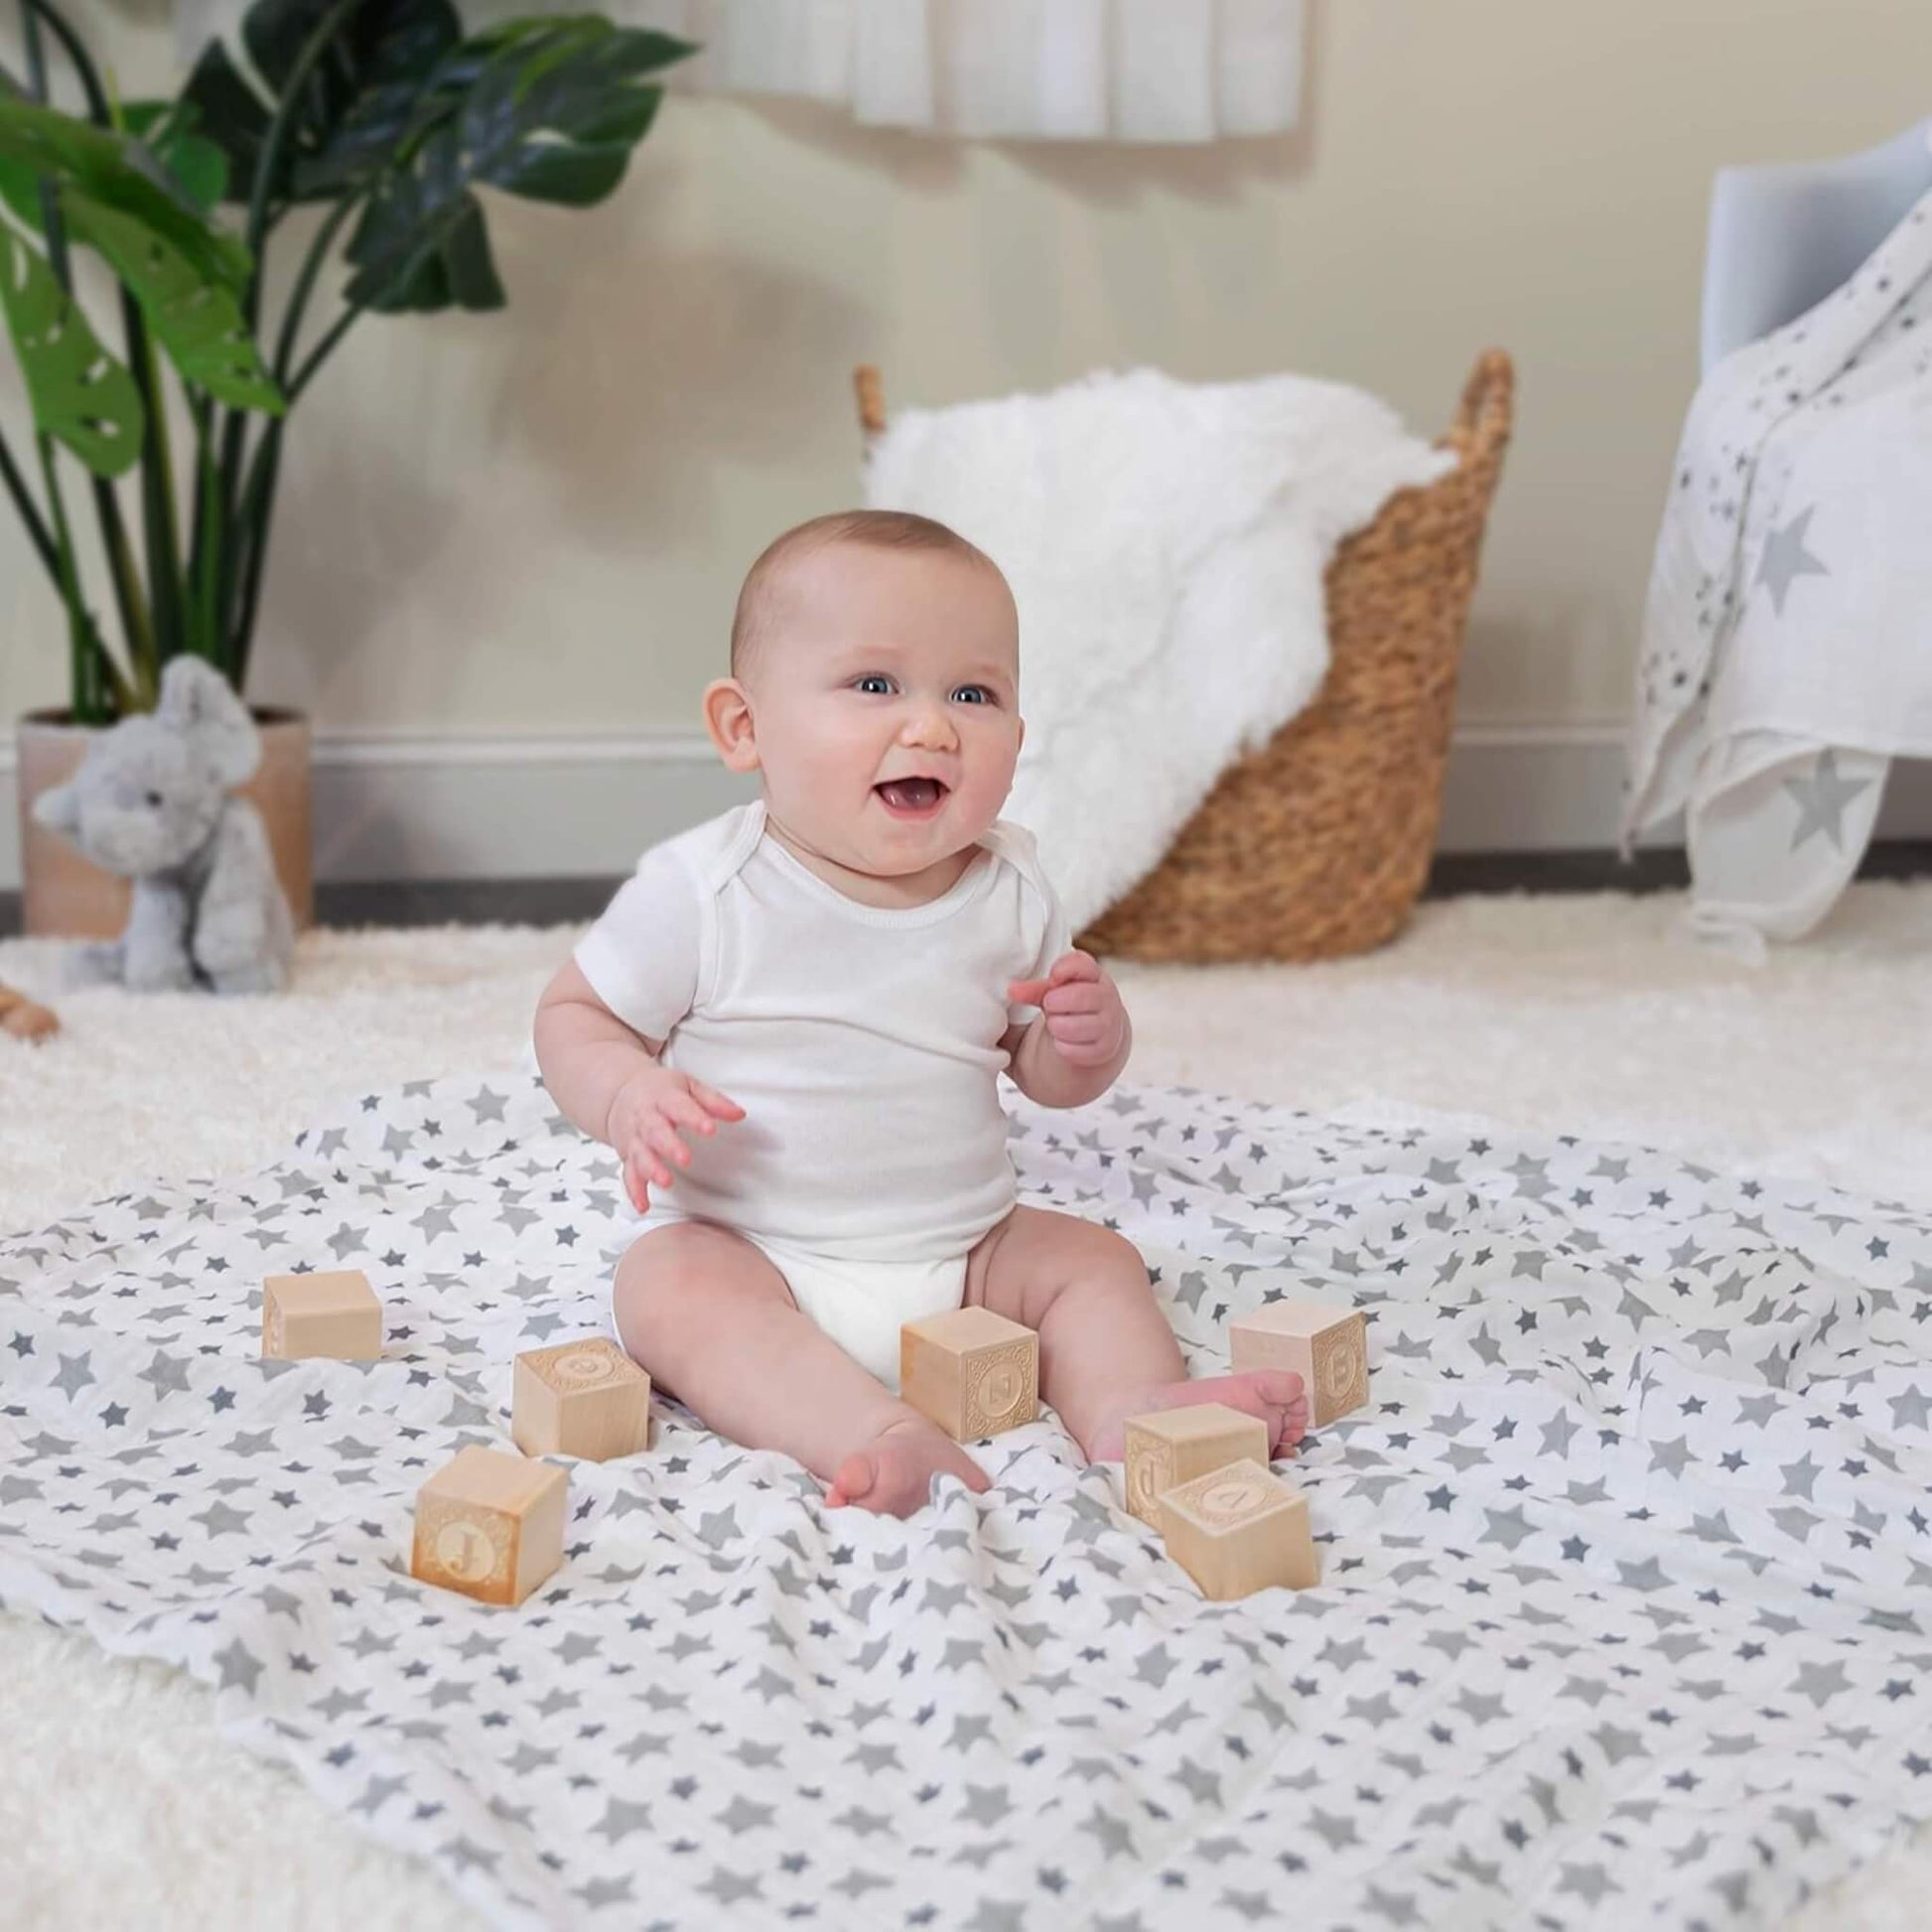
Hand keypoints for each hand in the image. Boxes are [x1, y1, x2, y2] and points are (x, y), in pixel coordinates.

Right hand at [605, 1063, 744, 1213]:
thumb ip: (713, 1101)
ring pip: (640, 1154)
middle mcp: (646, 1118)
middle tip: (685, 1159)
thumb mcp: (688, 1086)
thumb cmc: (660, 1091)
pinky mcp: (628, 1156)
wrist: (619, 1093)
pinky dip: (634, 1191)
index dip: (693, 1117)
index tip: (710, 1129)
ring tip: (667, 1183)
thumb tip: (740, 1114)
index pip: (679, 1106)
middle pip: (655, 1131)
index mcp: (663, 1098)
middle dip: (669, 1146)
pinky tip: (643, 1205)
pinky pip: (628, 1174)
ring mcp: (635, 1138)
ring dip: (652, 1170)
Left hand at [1006, 950, 1126, 1068]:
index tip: (1053, 976)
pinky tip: (1061, 1043)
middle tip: (1049, 1005)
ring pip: (1080, 1025)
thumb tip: (1012, 990)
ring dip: (1059, 1026)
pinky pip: (1079, 1050)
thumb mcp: (1053, 993)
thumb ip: (1034, 990)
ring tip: (1054, 1025)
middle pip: (1082, 996)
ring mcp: (1108, 1024)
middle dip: (1058, 1002)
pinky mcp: (1104, 1049)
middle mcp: (1105, 997)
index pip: (1084, 964)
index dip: (1065, 969)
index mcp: (1093, 975)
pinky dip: (1064, 1048)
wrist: (1097, 1036)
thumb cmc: (1070, 1007)